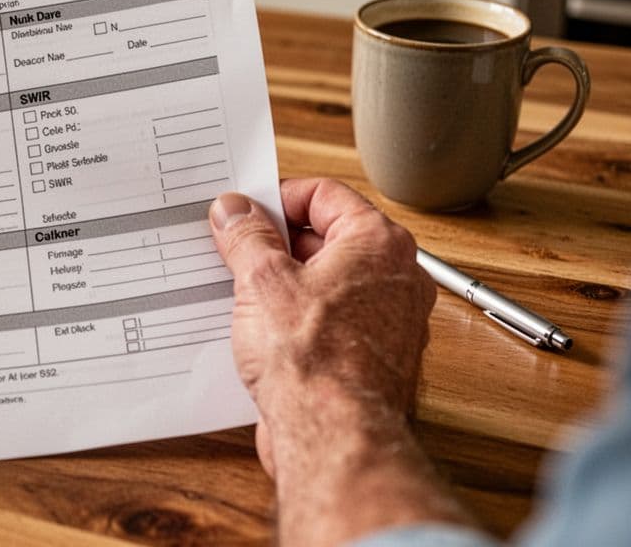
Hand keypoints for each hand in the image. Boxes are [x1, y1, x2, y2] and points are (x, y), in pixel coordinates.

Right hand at [209, 179, 433, 475]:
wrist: (333, 436)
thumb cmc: (315, 362)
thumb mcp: (263, 280)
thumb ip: (247, 237)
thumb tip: (236, 212)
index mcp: (378, 244)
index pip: (325, 195)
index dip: (277, 199)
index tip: (244, 214)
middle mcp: (395, 278)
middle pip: (327, 238)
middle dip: (276, 245)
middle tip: (235, 253)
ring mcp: (387, 321)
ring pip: (326, 283)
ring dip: (283, 285)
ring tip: (243, 294)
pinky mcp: (370, 358)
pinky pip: (329, 322)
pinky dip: (296, 321)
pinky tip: (262, 333)